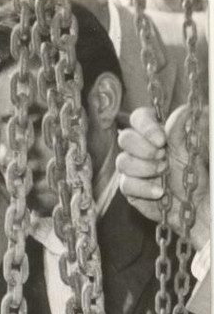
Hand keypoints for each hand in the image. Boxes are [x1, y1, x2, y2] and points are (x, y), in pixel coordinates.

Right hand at [117, 104, 210, 248]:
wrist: (191, 204)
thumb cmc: (191, 173)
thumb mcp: (188, 150)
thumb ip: (180, 131)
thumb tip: (183, 109)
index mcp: (154, 132)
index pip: (139, 118)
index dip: (145, 127)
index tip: (161, 140)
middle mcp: (140, 148)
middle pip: (125, 138)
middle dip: (143, 149)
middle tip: (162, 158)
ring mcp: (132, 168)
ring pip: (122, 161)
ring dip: (144, 168)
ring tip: (163, 173)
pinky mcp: (129, 187)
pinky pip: (125, 184)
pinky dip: (144, 188)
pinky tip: (159, 192)